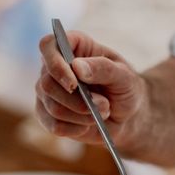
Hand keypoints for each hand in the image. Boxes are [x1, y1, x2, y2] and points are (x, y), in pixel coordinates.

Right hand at [35, 31, 145, 151]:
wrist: (127, 116)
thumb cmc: (125, 88)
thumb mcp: (124, 76)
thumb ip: (103, 68)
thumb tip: (76, 67)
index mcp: (72, 47)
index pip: (48, 46)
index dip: (55, 64)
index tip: (73, 84)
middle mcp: (54, 67)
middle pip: (47, 83)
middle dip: (78, 100)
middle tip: (105, 104)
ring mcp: (49, 92)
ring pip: (53, 107)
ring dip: (82, 115)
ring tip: (103, 112)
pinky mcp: (49, 116)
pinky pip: (54, 126)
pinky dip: (76, 129)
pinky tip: (88, 126)